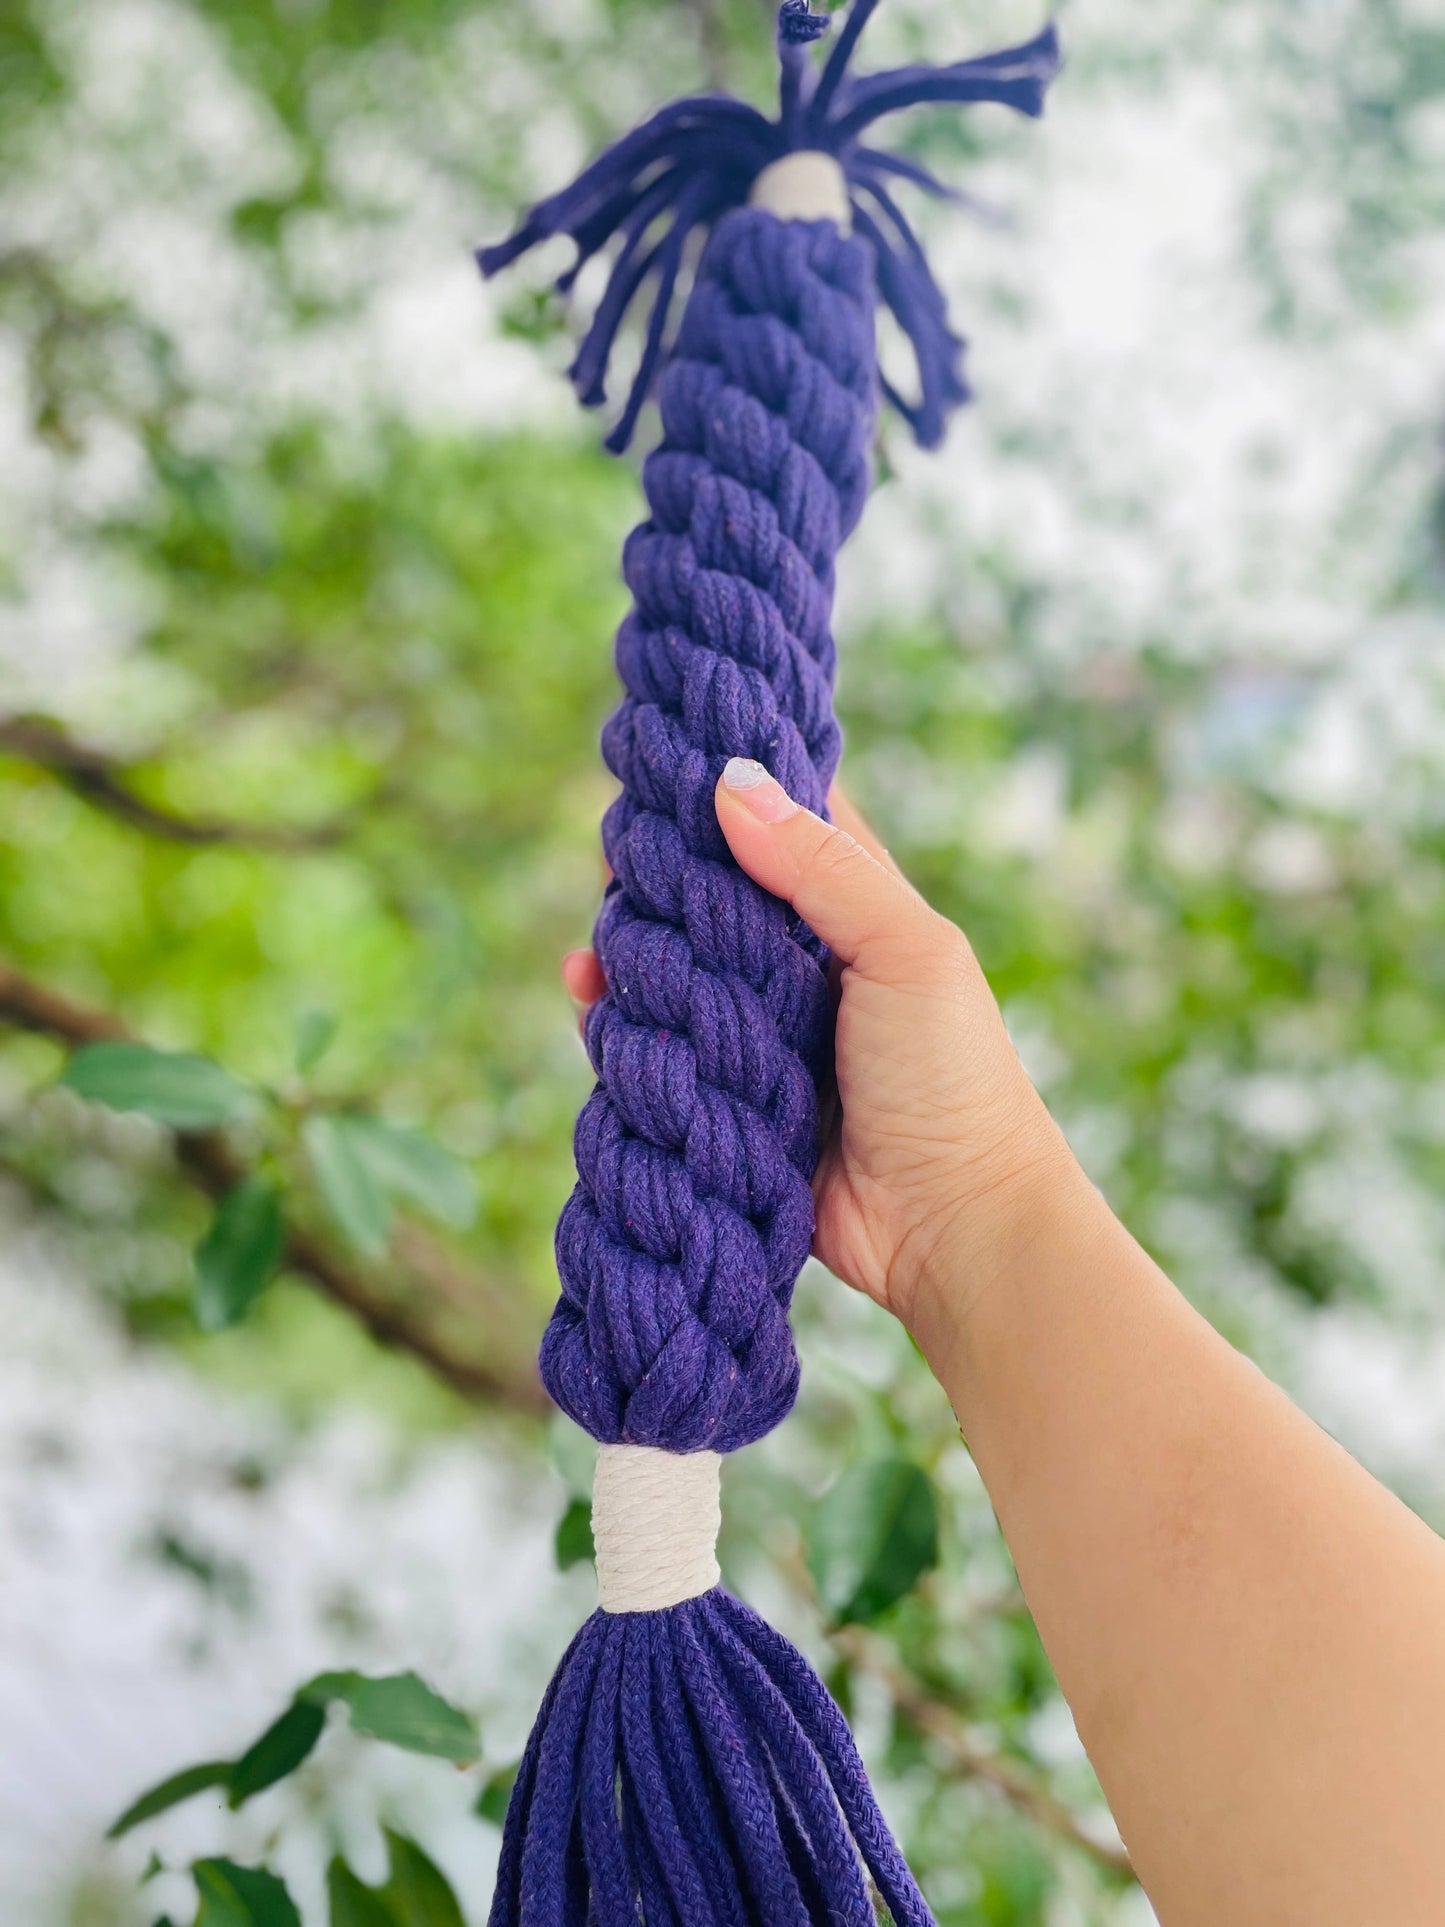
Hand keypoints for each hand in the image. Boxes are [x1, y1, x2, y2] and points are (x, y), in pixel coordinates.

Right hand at [563, 758, 1075, 1327]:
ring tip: (591, 958)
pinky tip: (592, 1014)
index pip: (786, 826)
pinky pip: (663, 1054)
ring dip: (630, 958)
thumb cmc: (951, 1078)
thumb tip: (730, 781)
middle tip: (609, 865)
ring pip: (676, 976)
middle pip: (712, 900)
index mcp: (858, 912)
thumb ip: (822, 867)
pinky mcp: (730, 1103)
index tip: (662, 763)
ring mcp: (763, 1038)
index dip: (727, 792)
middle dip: (657, 881)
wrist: (955, 1229)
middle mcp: (805, 967)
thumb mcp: (904, 950)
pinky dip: (622, 1031)